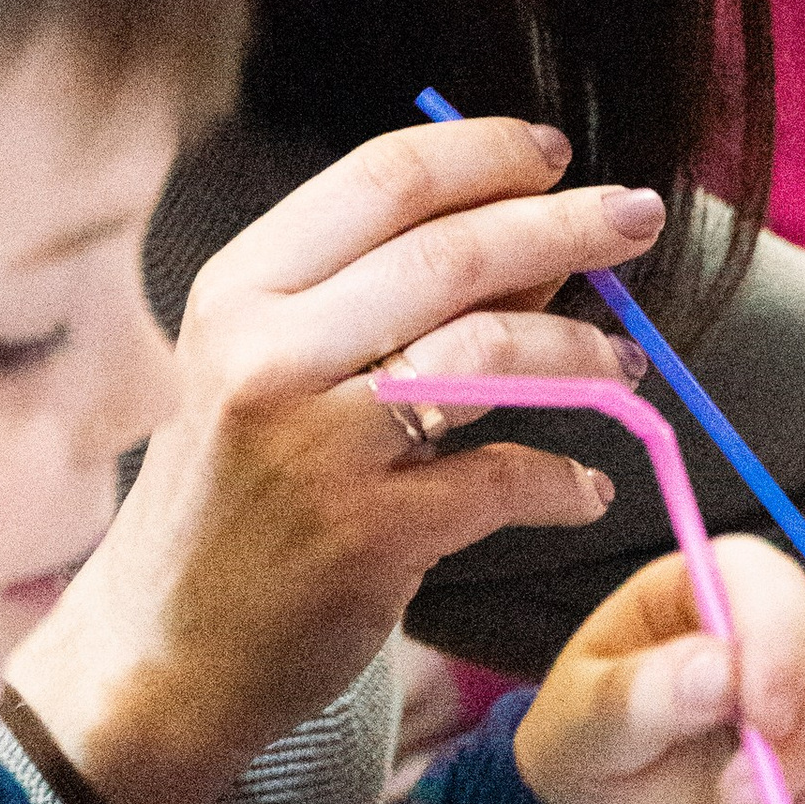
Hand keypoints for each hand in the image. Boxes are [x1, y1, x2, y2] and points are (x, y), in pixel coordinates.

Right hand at [4, 115, 662, 803]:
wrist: (163, 651)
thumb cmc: (237, 493)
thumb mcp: (275, 367)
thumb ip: (385, 293)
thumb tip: (537, 234)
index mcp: (243, 289)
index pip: (383, 179)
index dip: (486, 152)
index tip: (555, 153)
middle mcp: (268, 353)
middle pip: (451, 252)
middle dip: (566, 224)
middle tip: (641, 216)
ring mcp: (315, 445)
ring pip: (487, 351)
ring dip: (580, 349)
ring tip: (626, 365)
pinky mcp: (364, 536)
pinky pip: (503, 477)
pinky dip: (562, 480)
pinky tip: (584, 488)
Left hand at [513, 538, 804, 803]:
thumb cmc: (594, 757)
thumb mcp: (586, 732)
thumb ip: (638, 696)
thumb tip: (716, 669)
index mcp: (699, 590)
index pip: (762, 578)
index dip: (778, 640)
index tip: (763, 721)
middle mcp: (771, 618)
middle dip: (800, 740)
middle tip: (738, 803)